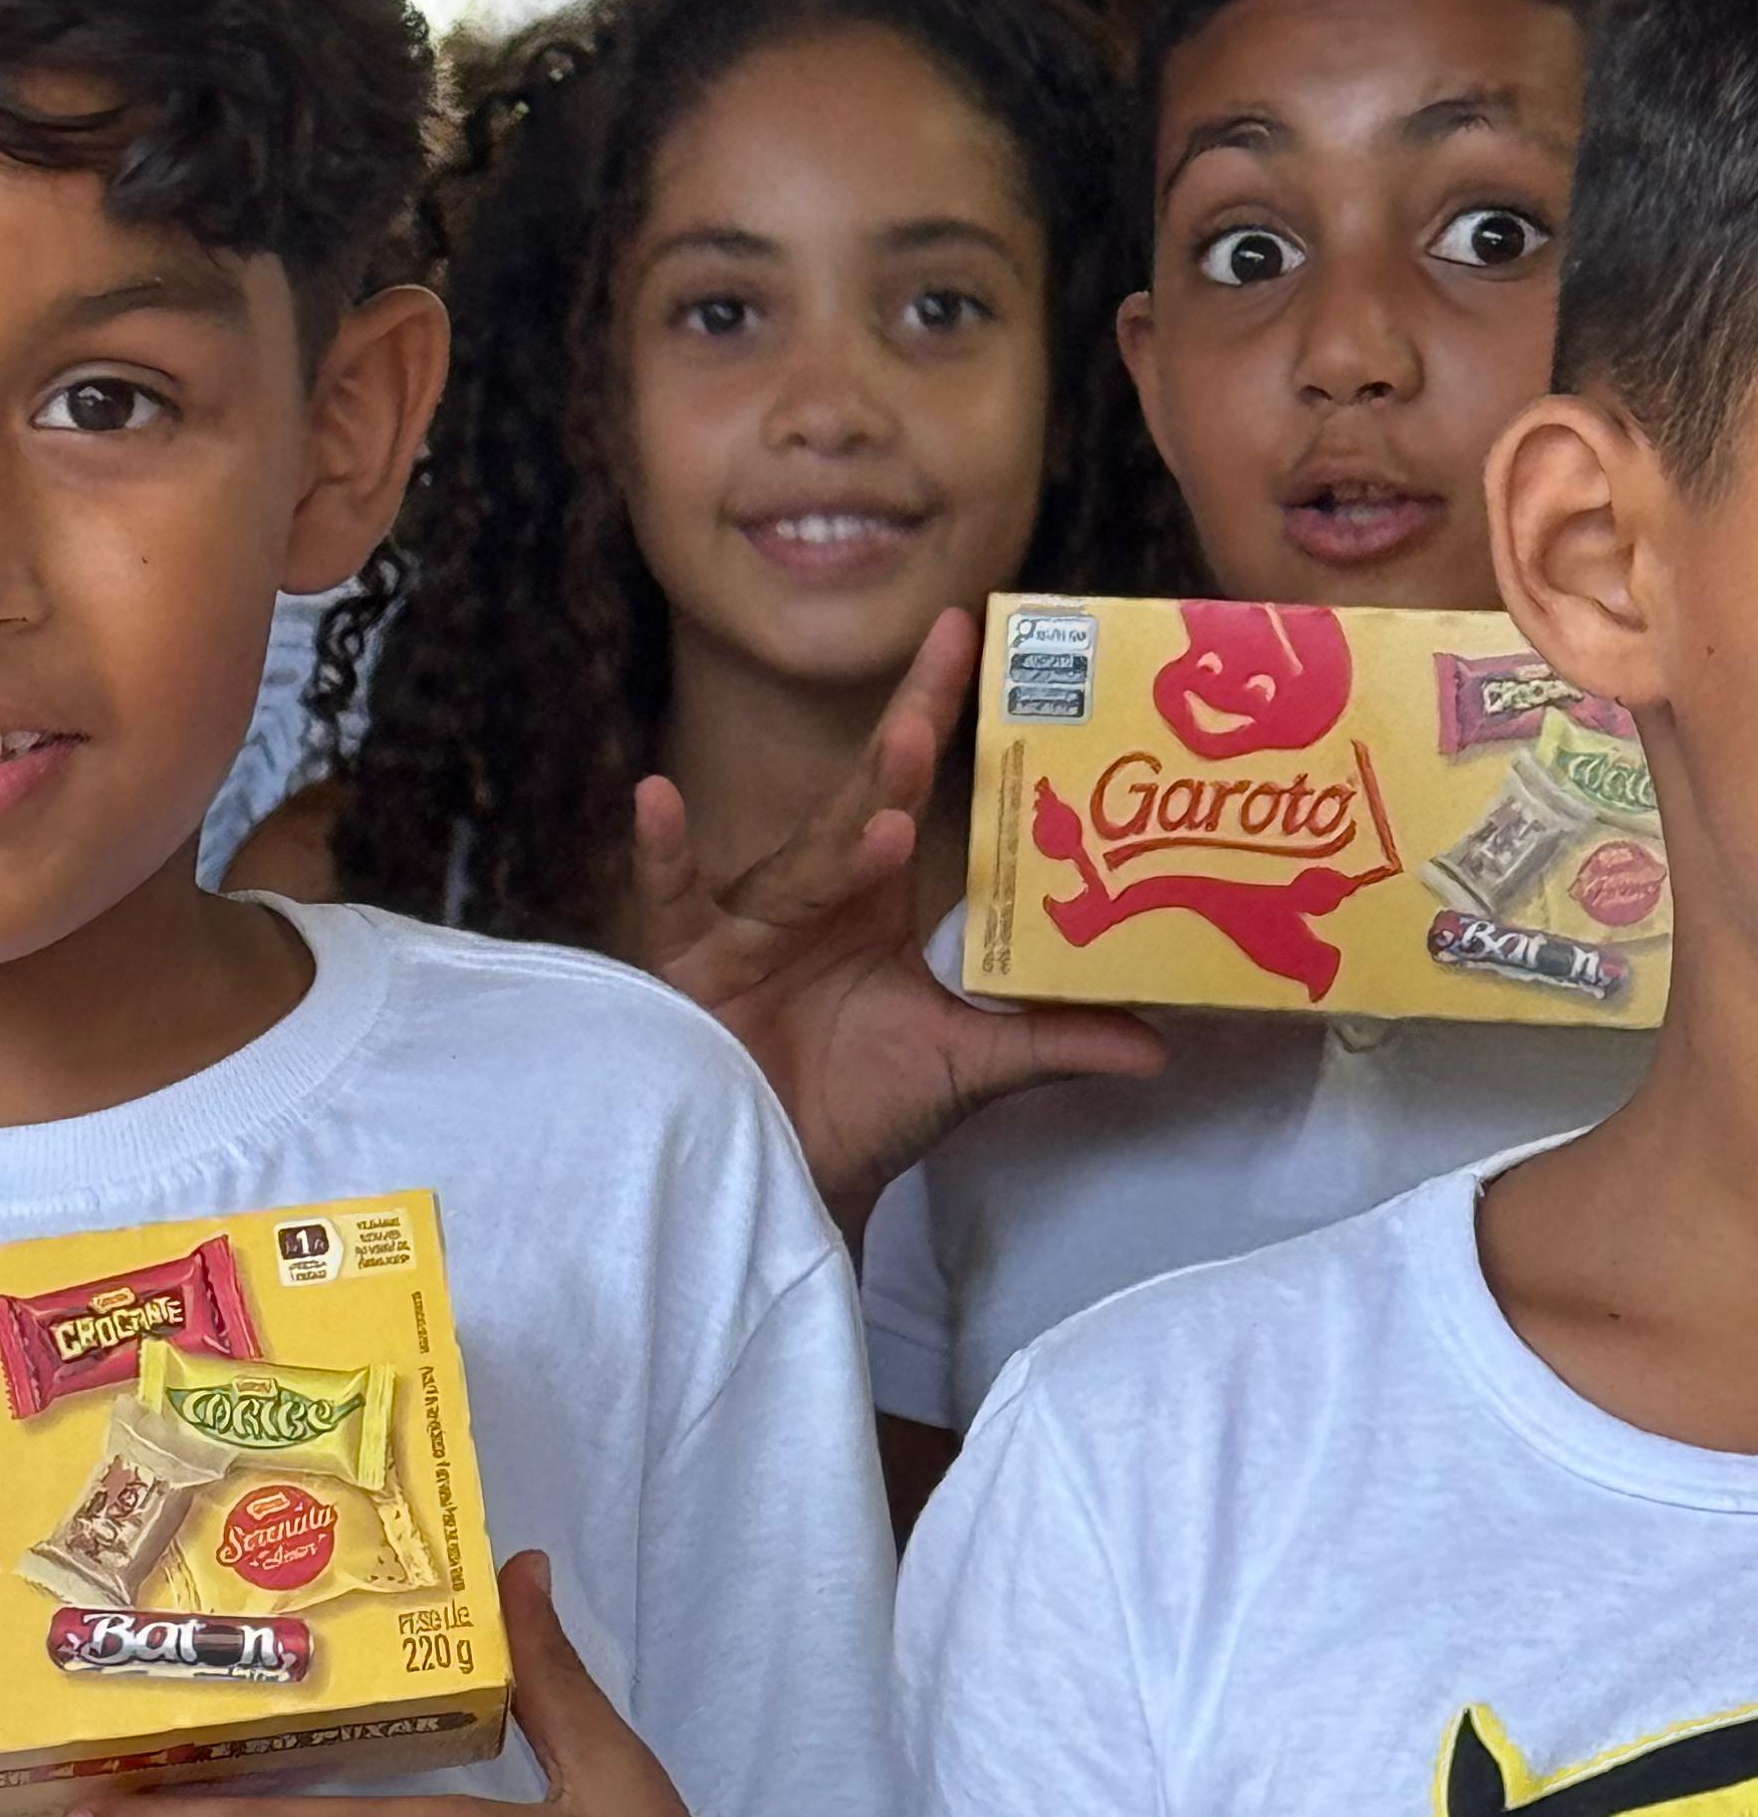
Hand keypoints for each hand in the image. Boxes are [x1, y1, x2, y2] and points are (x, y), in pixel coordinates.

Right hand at [633, 606, 1161, 1238]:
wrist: (788, 1184)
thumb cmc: (861, 1112)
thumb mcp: (970, 1070)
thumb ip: (1054, 1042)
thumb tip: (1160, 1041)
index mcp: (876, 902)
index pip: (910, 791)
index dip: (934, 713)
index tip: (970, 632)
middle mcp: (814, 900)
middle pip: (854, 813)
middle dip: (892, 765)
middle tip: (932, 712)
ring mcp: (750, 929)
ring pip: (796, 870)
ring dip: (836, 846)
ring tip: (883, 821)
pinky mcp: (693, 968)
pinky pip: (675, 902)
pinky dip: (664, 854)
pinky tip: (656, 800)